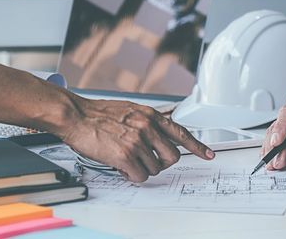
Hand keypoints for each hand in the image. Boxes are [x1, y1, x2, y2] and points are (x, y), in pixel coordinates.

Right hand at [58, 98, 214, 182]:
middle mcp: (148, 127)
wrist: (77, 116)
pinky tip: (121, 166)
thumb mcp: (131, 110)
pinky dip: (131, 175)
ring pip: (154, 169)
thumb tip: (158, 139)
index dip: (197, 146)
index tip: (208, 154)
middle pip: (172, 157)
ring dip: (142, 168)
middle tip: (146, 160)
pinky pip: (139, 176)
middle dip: (161, 163)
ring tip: (126, 159)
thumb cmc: (99, 114)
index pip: (181, 133)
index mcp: (151, 115)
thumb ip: (148, 123)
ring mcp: (138, 141)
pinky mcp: (125, 155)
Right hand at [261, 89, 285, 169]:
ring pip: (275, 133)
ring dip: (272, 149)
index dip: (281, 126)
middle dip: (275, 142)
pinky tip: (272, 159)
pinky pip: (277, 140)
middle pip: (279, 123)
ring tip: (274, 163)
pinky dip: (274, 151)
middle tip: (276, 158)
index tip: (278, 141)